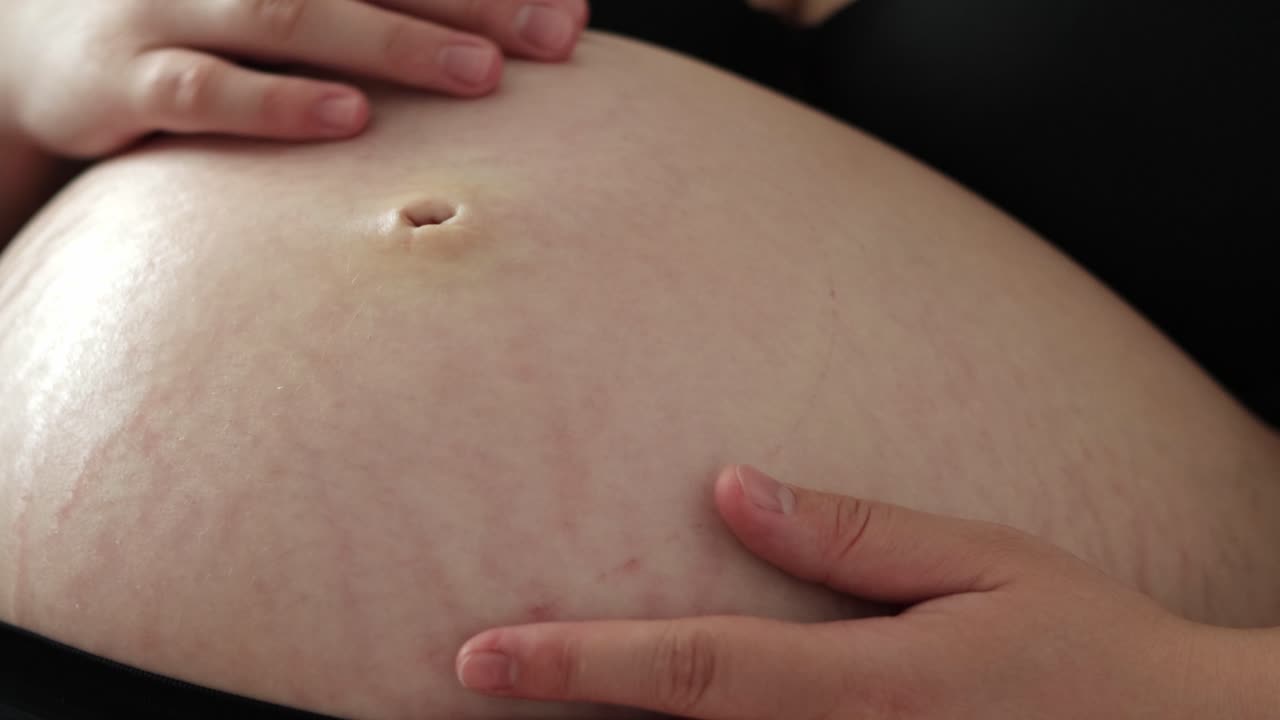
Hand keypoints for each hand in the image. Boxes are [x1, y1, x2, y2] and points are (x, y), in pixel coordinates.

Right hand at [0, 0, 586, 155]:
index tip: (569, 12)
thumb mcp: (273, 1)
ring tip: (481, 74)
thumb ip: (360, 9)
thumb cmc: (192, 21)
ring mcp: (168, 6)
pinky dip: (278, 103)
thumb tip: (479, 39)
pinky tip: (348, 118)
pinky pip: (206, 92)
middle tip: (554, 36)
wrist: (25, 42)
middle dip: (469, 4)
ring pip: (291, 17)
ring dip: (391, 44)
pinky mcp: (122, 79)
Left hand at [456, 465, 1222, 718]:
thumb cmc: (1091, 651)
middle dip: (567, 709)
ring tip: (539, 688)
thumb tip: (729, 490)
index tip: (481, 654)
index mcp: (863, 690)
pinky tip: (660, 714)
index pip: (688, 671)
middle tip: (476, 674)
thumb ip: (848, 534)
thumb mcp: (984, 566)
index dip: (574, 662)